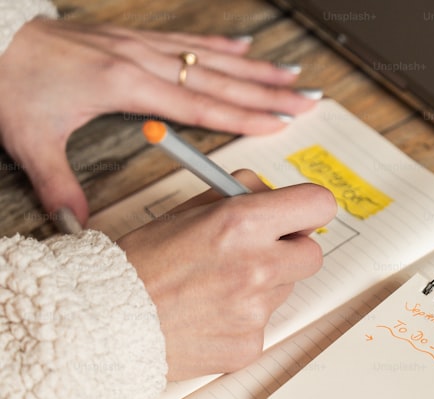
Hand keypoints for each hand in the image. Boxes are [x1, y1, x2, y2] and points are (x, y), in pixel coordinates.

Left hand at [0, 18, 319, 223]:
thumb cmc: (7, 81)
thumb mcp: (28, 138)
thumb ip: (57, 184)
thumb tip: (76, 226)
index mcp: (125, 86)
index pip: (199, 106)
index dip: (244, 115)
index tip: (281, 123)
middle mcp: (139, 61)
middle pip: (218, 80)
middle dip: (267, 91)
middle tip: (306, 98)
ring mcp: (137, 46)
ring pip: (210, 58)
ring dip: (254, 67)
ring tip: (290, 74)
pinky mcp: (130, 38)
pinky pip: (186, 40)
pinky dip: (219, 45)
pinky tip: (244, 45)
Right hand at [117, 171, 335, 380]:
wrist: (107, 321)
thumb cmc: (142, 263)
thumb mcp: (187, 211)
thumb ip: (239, 199)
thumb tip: (276, 197)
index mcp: (242, 223)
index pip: (318, 205)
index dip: (309, 210)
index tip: (299, 216)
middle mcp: (257, 266)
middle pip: (312, 253)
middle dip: (290, 250)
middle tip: (257, 251)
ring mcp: (256, 310)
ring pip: (285, 289)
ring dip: (264, 284)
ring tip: (215, 286)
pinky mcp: (250, 344)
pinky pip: (263, 323)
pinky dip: (243, 318)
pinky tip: (209, 314)